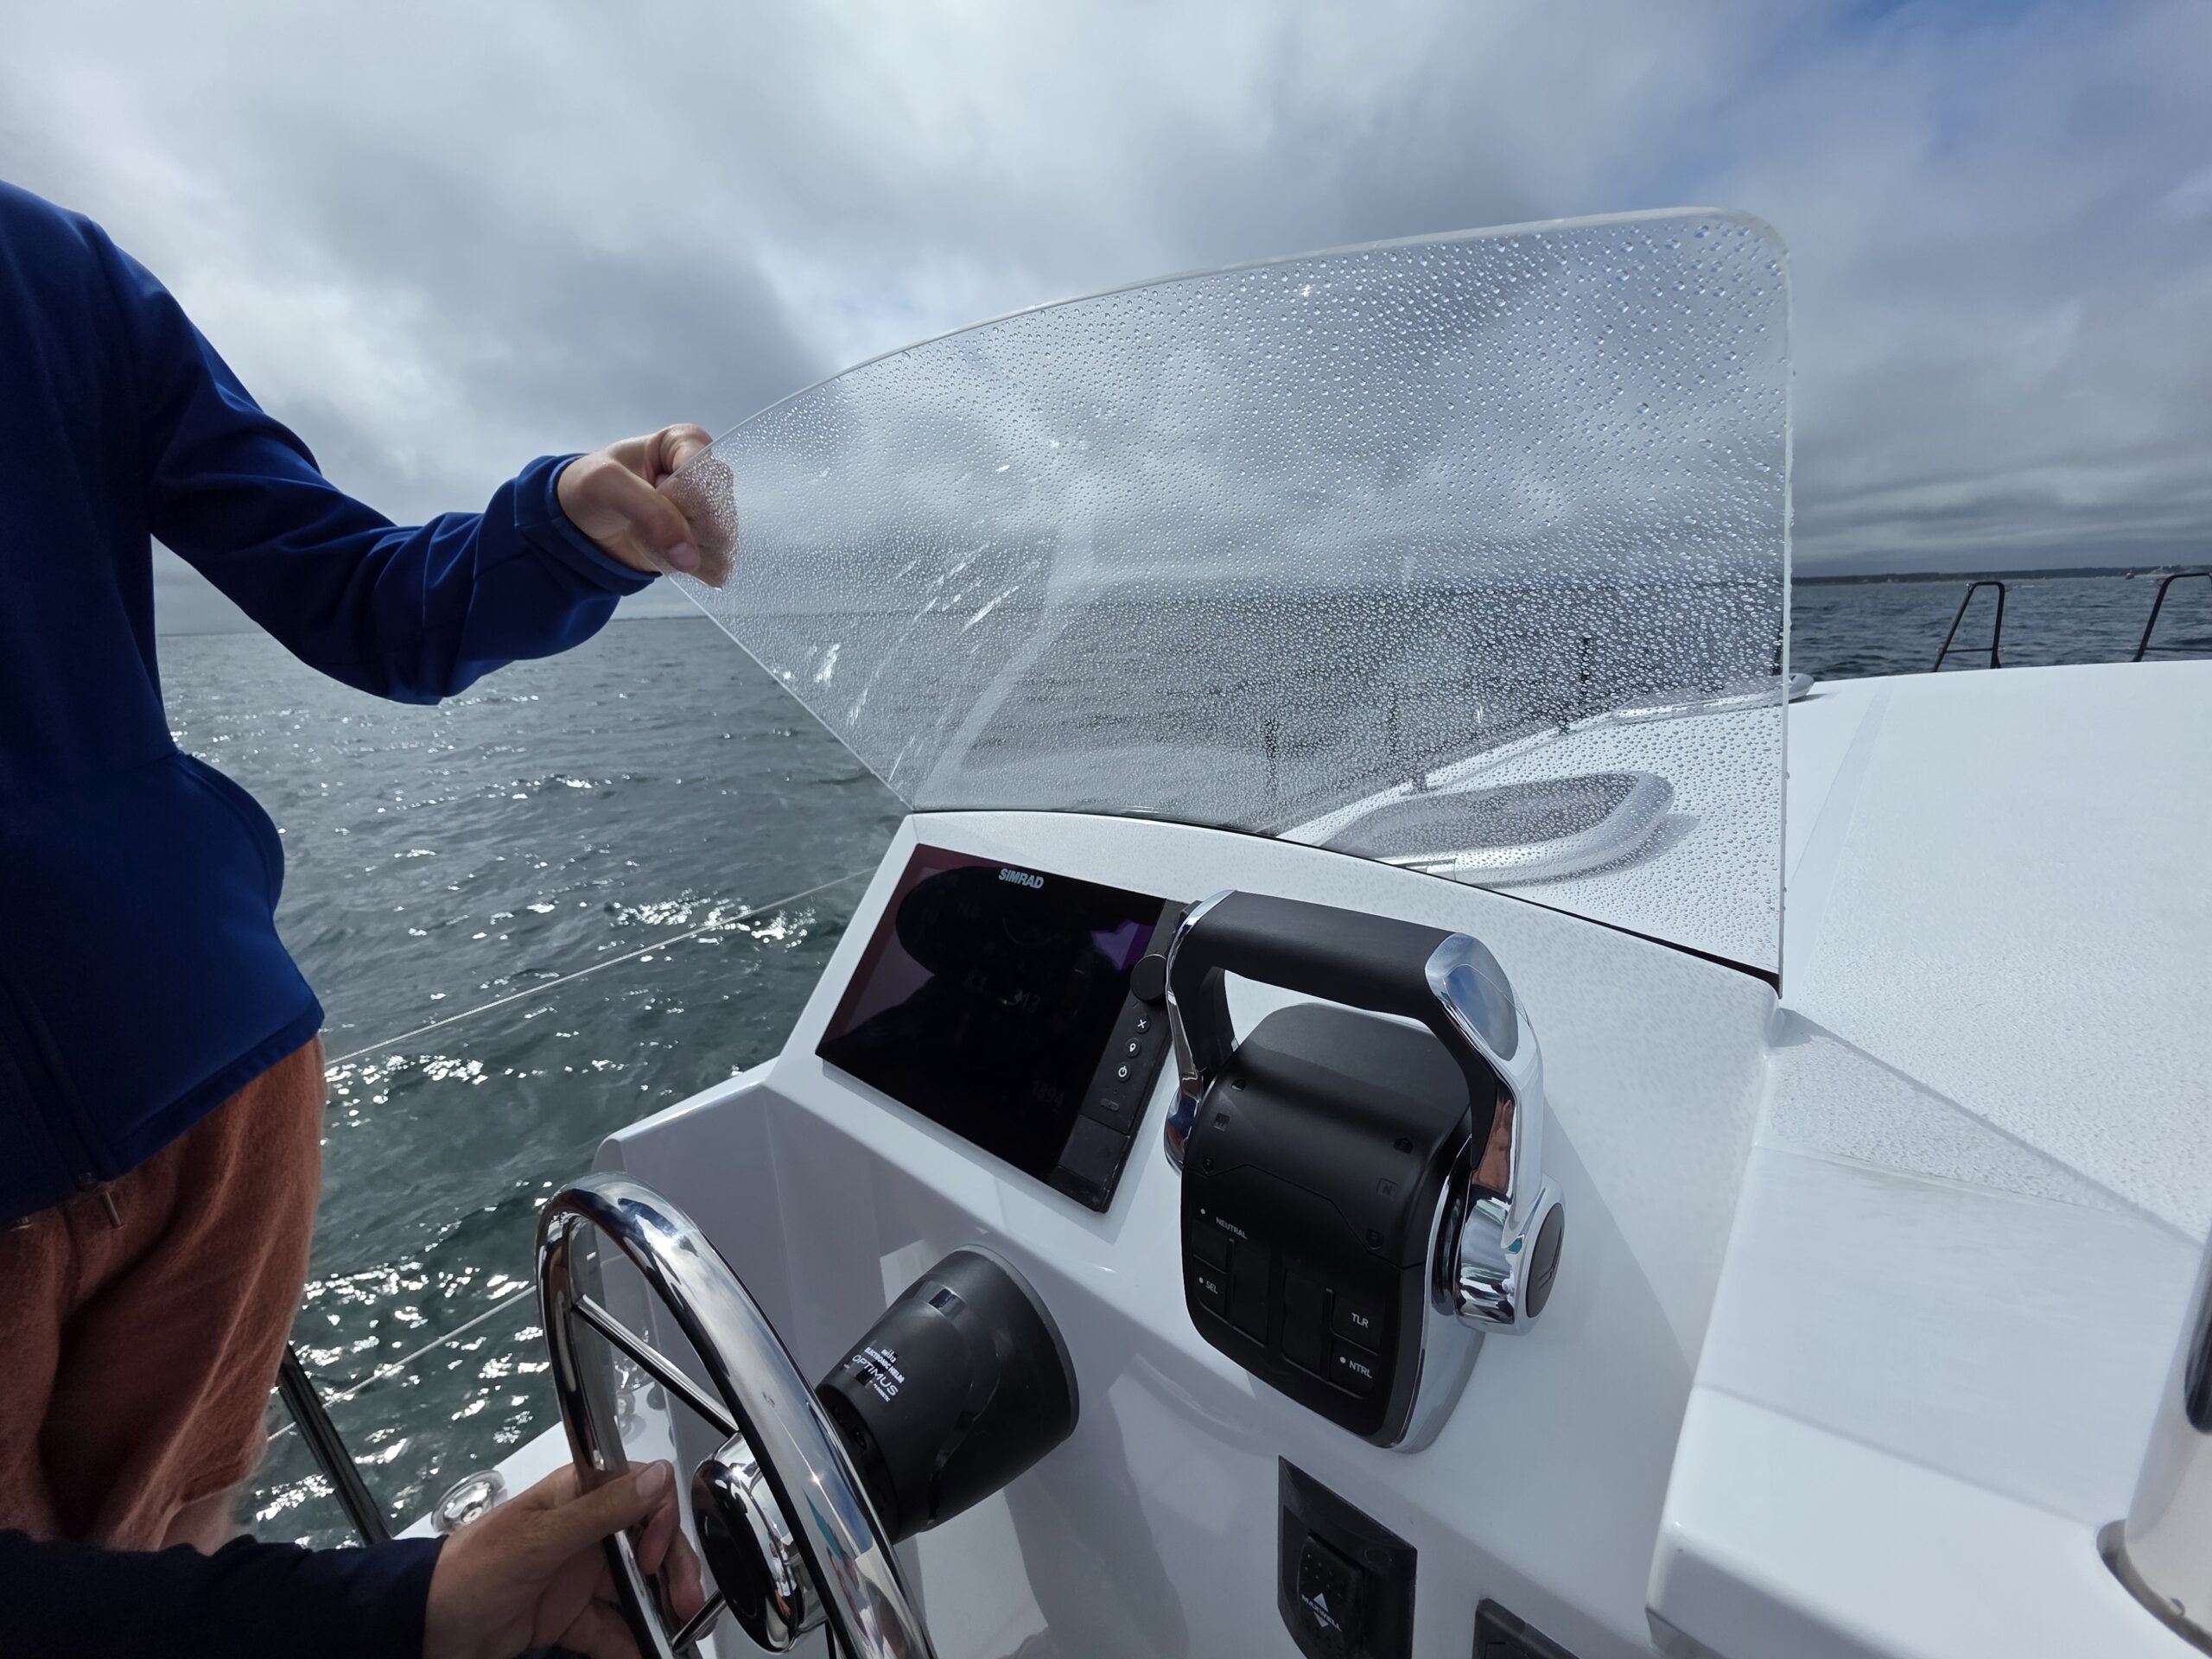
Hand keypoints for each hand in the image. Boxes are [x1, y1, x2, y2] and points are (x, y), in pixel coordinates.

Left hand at [423, 1460, 706, 1658]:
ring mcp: (576, 1577)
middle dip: (672, 1573)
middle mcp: (584, 1533)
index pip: (639, 1492)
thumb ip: (600, 1511)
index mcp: (576, 1497)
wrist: (421, 1631)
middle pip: (647, 1546)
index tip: (654, 1556)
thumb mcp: (537, 1540)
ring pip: (635, 1591)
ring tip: (674, 1636)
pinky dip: (630, 1644)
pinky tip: (642, 1652)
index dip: (658, 1520)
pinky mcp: (567, 1617)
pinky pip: (610, 1630)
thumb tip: (654, 1477)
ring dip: (658, 1611)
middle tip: (687, 1605)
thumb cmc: (467, 1572)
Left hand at [557, 425, 736, 586]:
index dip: (681, 494)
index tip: (653, 494)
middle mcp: (705, 477)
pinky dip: (691, 568)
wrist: (580, 523)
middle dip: (684, 527)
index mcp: (686, 444)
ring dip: (686, 551)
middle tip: (647, 521)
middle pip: (719, 511)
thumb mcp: (607, 484)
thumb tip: (690, 557)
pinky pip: (718, 564)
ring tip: (652, 538)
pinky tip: (666, 555)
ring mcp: (709, 513)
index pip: (707, 473)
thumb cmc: (590, 487)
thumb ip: (650, 511)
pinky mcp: (705, 545)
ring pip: (723, 541)